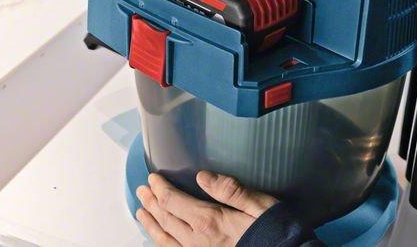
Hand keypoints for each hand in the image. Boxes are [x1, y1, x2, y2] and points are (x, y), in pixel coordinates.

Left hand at [135, 171, 277, 245]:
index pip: (173, 202)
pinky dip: (163, 245)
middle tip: (142, 191)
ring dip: (151, 225)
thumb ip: (230, 189)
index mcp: (209, 221)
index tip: (152, 179)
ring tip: (142, 214)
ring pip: (165, 241)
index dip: (160, 189)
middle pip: (166, 220)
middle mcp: (197, 241)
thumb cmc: (274, 231)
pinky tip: (159, 241)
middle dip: (151, 203)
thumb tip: (202, 176)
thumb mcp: (258, 204)